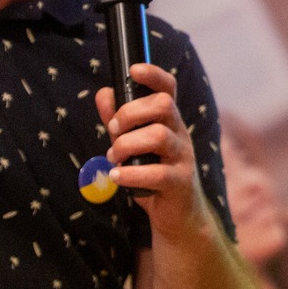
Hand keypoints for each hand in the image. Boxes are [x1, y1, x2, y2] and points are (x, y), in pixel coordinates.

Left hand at [96, 63, 213, 239]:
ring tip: (114, 157)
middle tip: (113, 129)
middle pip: (164, 105)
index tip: (133, 70)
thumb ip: (118, 122)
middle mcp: (180, 135)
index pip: (168, 89)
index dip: (154, 75)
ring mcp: (183, 158)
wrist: (178, 217)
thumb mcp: (133, 146)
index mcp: (170, 122)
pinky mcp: (180, 183)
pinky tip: (117, 176)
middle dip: (131, 112)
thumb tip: (104, 93)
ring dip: (128, 144)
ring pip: (159, 136)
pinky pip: (157, 173)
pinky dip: (131, 173)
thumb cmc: (153, 176)